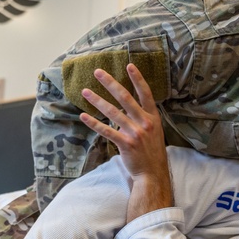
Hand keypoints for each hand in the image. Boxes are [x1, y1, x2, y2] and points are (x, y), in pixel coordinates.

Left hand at [78, 64, 168, 185]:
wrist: (152, 174)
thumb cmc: (152, 152)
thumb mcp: (154, 131)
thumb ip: (143, 117)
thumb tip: (128, 106)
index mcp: (153, 117)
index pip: (145, 93)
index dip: (138, 79)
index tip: (129, 65)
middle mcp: (145, 122)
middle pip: (125, 98)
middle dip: (110, 83)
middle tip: (98, 72)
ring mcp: (135, 133)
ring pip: (113, 112)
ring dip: (97, 100)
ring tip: (85, 91)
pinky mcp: (125, 144)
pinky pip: (106, 130)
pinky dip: (94, 123)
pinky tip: (84, 115)